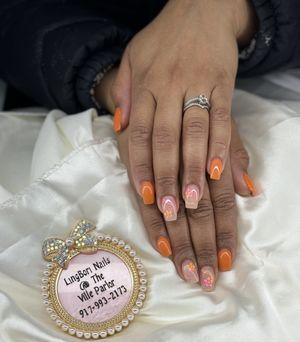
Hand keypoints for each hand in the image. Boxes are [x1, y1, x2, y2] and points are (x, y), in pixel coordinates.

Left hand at [106, 0, 256, 222]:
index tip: (145, 196)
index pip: (140, 134)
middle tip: (170, 210)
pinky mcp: (222, 84)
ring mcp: (197, 85)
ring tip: (193, 201)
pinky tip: (219, 173)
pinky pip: (221, 119)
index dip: (141, 166)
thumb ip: (125, 92)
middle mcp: (169, 87)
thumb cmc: (163, 38)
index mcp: (145, 85)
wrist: (201, 6)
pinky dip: (220, 146)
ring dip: (193, 170)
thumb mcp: (133, 58)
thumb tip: (120, 126)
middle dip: (166, 176)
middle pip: (165, 139)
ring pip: (193, 134)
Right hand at [116, 119, 255, 290]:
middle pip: (197, 210)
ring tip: (185, 270)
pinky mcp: (135, 160)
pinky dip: (153, 222)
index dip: (224, 231)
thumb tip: (250, 191)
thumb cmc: (190, 105)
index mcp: (209, 151)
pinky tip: (162, 247)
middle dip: (201, 244)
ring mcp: (157, 160)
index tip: (226, 262)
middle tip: (205, 278)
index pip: (221, 200)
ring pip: (171, 209)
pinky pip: (143, 195)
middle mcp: (184, 158)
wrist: (151, 72)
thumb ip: (232, 155)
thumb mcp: (217, 123)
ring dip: (179, 241)